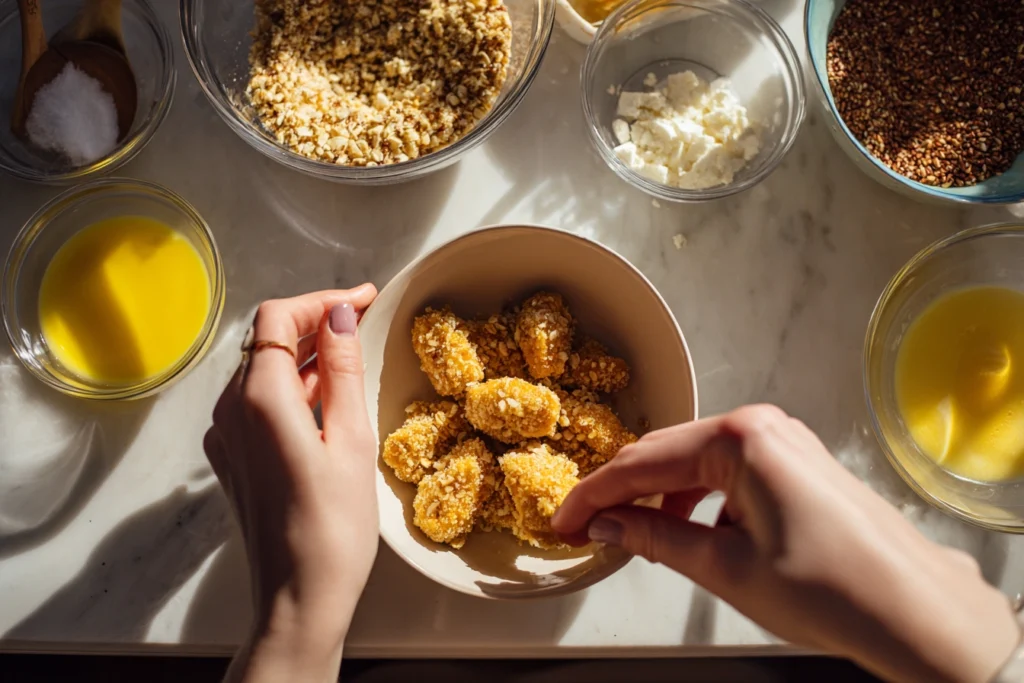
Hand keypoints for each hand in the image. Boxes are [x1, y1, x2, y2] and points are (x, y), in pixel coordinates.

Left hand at [204, 285, 378, 682]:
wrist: (298, 598)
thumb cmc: (333, 528)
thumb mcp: (351, 440)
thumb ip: (343, 370)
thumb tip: (340, 316)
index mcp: (260, 399)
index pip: (278, 318)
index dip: (321, 300)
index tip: (364, 299)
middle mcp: (231, 410)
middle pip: (266, 339)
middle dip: (315, 322)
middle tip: (364, 320)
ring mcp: (227, 436)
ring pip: (261, 370)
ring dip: (304, 355)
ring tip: (351, 357)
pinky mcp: (233, 458)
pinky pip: (256, 403)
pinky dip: (291, 388)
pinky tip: (325, 401)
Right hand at [553, 405, 1019, 682]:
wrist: (912, 608)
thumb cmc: (831, 588)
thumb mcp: (725, 567)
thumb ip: (657, 538)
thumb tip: (610, 525)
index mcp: (739, 440)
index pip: (642, 463)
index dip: (594, 496)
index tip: (563, 521)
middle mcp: (760, 426)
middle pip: (666, 452)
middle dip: (622, 491)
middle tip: (586, 526)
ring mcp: (780, 439)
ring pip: (694, 460)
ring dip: (659, 495)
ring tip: (632, 534)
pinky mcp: (793, 460)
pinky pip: (725, 469)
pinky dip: (696, 495)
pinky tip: (683, 528)